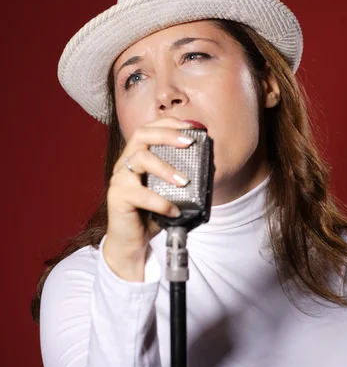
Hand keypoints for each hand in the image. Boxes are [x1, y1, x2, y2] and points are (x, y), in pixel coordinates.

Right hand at [103, 117, 193, 280]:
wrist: (131, 242)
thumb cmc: (150, 214)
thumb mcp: (168, 192)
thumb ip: (180, 176)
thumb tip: (209, 166)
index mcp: (136, 156)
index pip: (149, 129)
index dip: (169, 123)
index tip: (190, 126)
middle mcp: (125, 163)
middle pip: (141, 135)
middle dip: (167, 134)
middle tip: (188, 143)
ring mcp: (119, 179)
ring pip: (140, 159)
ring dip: (165, 168)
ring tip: (184, 181)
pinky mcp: (117, 197)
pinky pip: (140, 194)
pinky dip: (161, 202)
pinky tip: (174, 211)